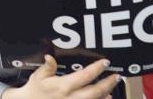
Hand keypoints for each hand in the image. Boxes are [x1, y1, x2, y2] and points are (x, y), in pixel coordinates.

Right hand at [3, 56, 118, 98]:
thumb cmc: (35, 90)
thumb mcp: (39, 76)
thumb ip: (48, 67)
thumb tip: (50, 57)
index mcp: (63, 86)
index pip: (84, 76)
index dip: (97, 69)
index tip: (105, 62)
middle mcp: (71, 98)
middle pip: (95, 91)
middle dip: (108, 83)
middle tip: (117, 76)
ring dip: (106, 94)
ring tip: (113, 87)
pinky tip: (105, 98)